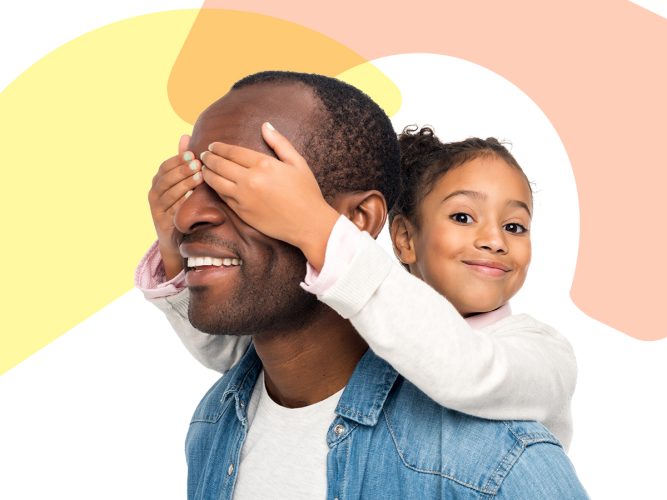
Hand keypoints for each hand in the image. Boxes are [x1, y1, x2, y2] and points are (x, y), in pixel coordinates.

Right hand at [148, 134, 203, 278]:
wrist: (175, 239)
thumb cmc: (181, 205)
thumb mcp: (181, 182)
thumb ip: (181, 162)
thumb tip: (185, 136)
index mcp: (158, 182)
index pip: (165, 167)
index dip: (177, 160)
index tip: (192, 154)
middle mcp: (154, 194)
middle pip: (167, 179)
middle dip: (182, 170)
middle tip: (198, 164)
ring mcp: (157, 209)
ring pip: (169, 194)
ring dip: (184, 184)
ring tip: (199, 177)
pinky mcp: (162, 222)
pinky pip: (172, 211)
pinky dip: (182, 203)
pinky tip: (193, 197)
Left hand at [200, 123, 338, 269]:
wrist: (309, 224)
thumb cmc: (307, 193)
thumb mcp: (297, 163)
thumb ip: (279, 143)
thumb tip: (265, 125)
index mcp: (264, 165)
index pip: (233, 152)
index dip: (219, 148)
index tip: (213, 146)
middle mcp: (250, 180)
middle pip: (220, 165)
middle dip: (209, 158)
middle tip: (204, 155)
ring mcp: (244, 198)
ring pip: (216, 182)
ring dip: (207, 173)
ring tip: (204, 169)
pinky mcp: (242, 213)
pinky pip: (223, 198)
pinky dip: (216, 189)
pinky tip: (215, 185)